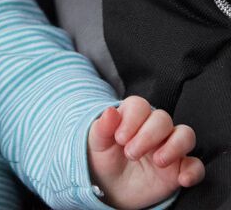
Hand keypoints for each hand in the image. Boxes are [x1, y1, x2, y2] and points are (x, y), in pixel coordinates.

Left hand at [88, 97, 204, 208]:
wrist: (111, 187)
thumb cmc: (105, 158)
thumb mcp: (97, 143)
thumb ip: (102, 127)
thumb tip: (111, 111)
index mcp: (133, 117)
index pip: (140, 106)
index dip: (131, 119)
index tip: (119, 138)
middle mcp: (154, 129)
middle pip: (162, 119)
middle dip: (148, 135)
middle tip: (130, 154)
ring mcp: (169, 148)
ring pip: (185, 135)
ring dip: (174, 146)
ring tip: (157, 162)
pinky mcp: (179, 169)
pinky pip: (196, 165)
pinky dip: (193, 171)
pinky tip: (181, 179)